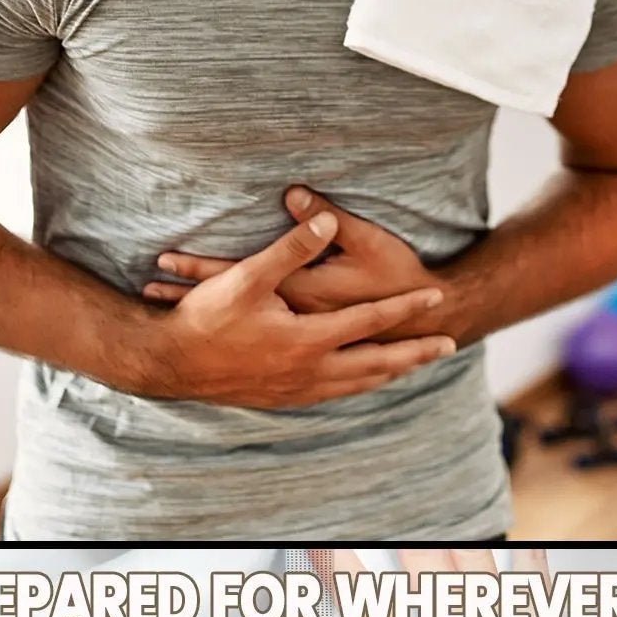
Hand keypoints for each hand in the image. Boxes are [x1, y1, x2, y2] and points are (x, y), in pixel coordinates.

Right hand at [142, 213, 454, 407]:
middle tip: (449, 344)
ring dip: (390, 373)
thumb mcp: (248, 276)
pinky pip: (334, 395)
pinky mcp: (280, 398)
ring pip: (357, 385)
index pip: (371, 322)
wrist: (168, 364)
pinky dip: (358, 387)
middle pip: (377, 364)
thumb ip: (292, 247)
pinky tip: (361, 382)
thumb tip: (324, 217)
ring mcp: (295, 390)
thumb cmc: (206, 318)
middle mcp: (309, 371)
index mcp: (308, 341)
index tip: (437, 297)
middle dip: (415, 354)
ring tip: (416, 365)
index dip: (406, 308)